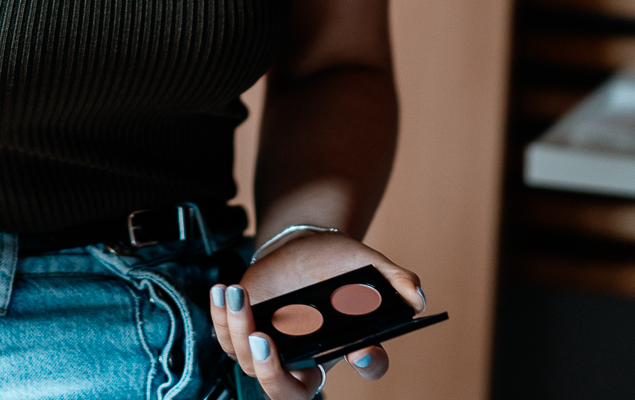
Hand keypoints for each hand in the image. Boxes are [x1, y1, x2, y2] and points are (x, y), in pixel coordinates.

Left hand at [208, 231, 423, 397]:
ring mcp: (271, 349)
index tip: (360, 352)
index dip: (367, 364)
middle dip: (270, 372)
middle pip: (285, 393)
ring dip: (235, 332)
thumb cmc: (336, 264)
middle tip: (261, 339)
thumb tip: (416, 296)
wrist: (302, 248)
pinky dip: (218, 317)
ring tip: (237, 293)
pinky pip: (225, 338)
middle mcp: (306, 359)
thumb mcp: (367, 265)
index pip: (365, 366)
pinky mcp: (243, 331)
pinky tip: (222, 290)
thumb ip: (394, 278)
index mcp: (345, 348)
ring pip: (247, 362)